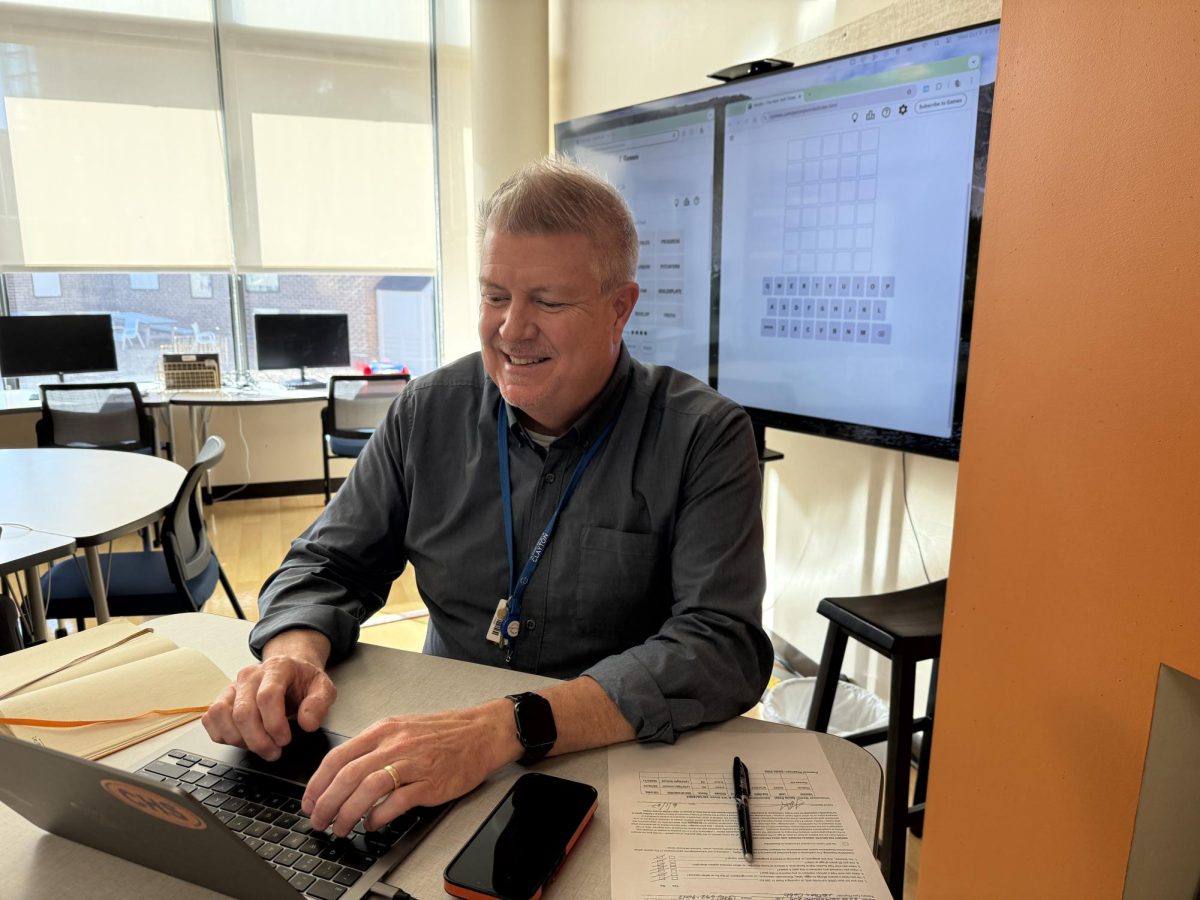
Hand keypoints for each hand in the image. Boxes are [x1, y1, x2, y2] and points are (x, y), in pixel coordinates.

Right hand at [201, 630, 336, 760]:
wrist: (289, 671)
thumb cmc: (303, 681)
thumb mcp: (323, 687)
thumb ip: (320, 703)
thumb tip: (308, 724)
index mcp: (277, 667)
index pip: (267, 697)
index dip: (275, 724)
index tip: (285, 739)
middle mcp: (250, 675)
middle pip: (243, 712)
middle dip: (259, 740)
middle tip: (274, 751)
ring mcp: (233, 686)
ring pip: (221, 715)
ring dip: (239, 740)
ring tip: (259, 746)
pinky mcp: (222, 698)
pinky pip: (211, 719)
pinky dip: (223, 735)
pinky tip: (243, 739)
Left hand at [302, 699, 521, 836]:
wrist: (481, 733)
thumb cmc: (443, 732)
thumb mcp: (401, 728)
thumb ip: (373, 747)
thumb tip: (342, 773)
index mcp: (383, 729)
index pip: (338, 756)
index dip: (317, 783)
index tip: (308, 801)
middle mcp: (394, 744)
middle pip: (347, 775)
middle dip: (326, 803)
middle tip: (318, 820)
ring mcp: (412, 763)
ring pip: (367, 789)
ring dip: (347, 813)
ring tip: (340, 828)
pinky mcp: (429, 782)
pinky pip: (396, 802)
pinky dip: (378, 816)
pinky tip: (371, 824)